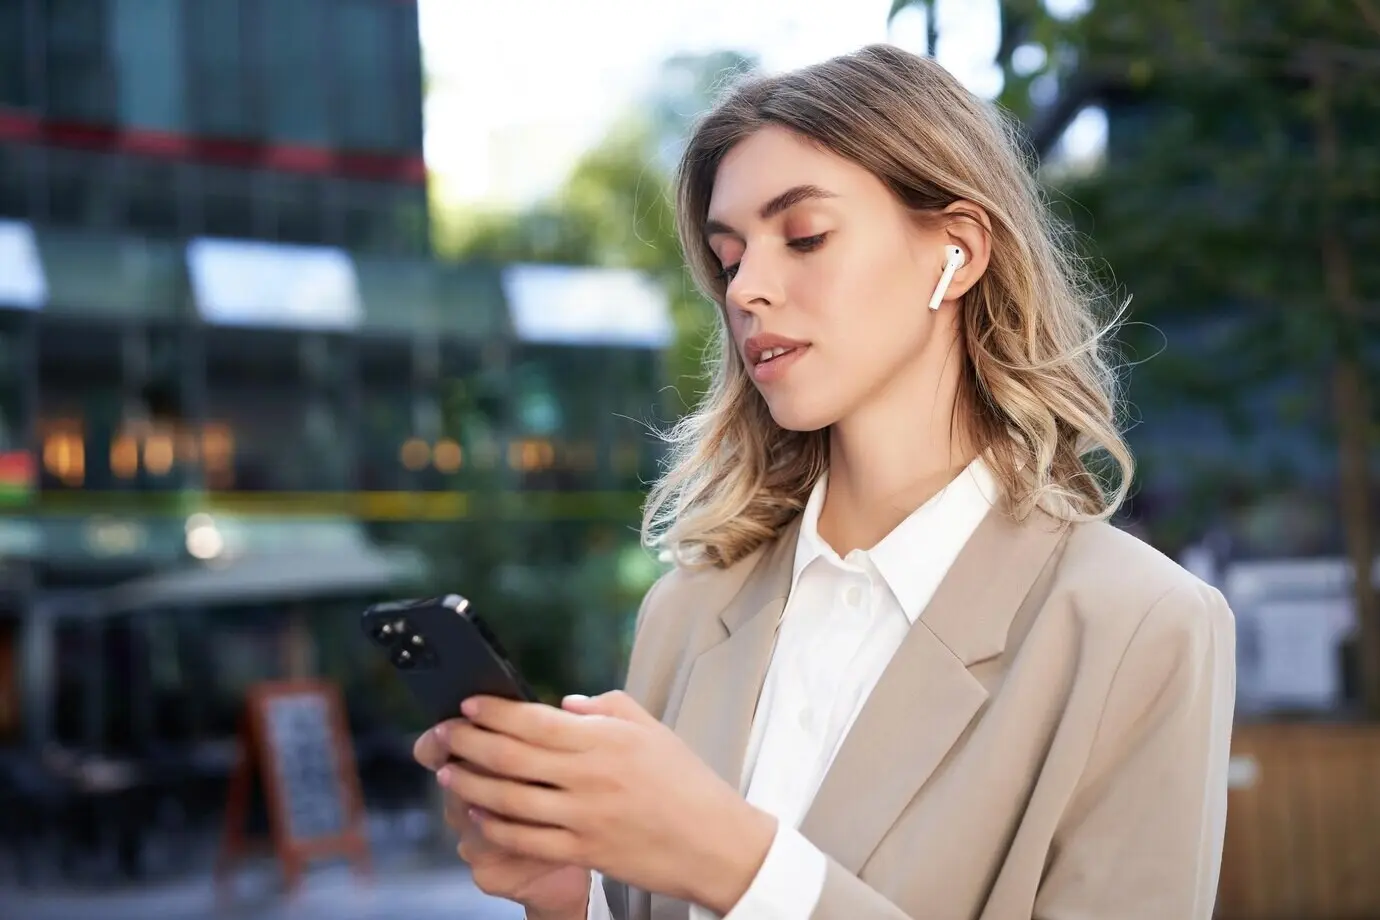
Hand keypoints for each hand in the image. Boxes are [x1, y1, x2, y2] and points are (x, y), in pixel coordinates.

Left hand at [435, 690, 777, 913]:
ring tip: (448, 772)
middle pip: (512, 757)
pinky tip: (479, 813)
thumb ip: (605, 708)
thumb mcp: (652, 729)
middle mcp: (590, 777)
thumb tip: (560, 704)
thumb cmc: (687, 782)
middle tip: (443, 734)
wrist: (716, 843)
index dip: (494, 712)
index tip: (468, 704)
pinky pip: (527, 839)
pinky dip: (497, 826)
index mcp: (606, 740)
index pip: (535, 721)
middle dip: (468, 743)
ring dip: (471, 784)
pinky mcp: (585, 851)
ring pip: (510, 799)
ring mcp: (585, 817)